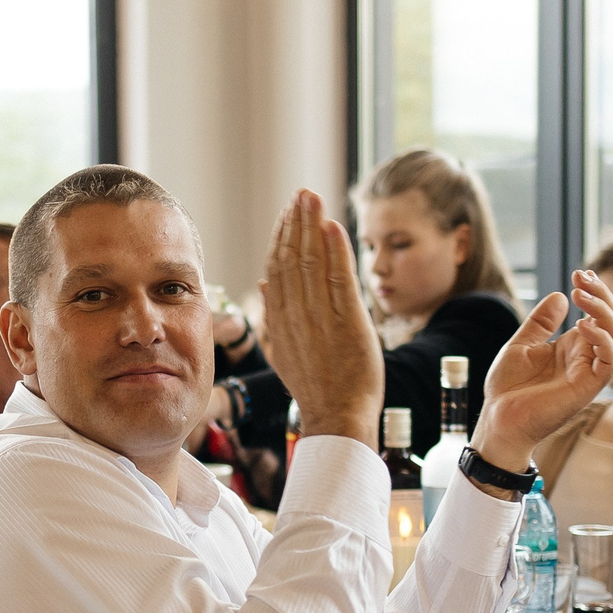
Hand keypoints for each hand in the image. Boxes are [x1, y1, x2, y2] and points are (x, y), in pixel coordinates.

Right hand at [255, 190, 382, 444]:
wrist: (337, 417)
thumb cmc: (315, 386)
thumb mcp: (285, 350)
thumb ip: (275, 314)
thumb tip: (263, 282)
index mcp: (281, 320)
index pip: (277, 269)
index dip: (282, 237)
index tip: (287, 213)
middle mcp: (297, 316)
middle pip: (292, 260)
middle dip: (295, 223)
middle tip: (301, 194)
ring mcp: (322, 320)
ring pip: (312, 265)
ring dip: (312, 227)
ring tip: (312, 199)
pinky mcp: (349, 325)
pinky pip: (340, 282)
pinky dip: (336, 252)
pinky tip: (333, 226)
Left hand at [467, 271, 612, 473]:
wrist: (497, 419)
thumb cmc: (508, 389)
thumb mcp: (521, 345)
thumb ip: (542, 322)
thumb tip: (560, 296)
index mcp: (572, 347)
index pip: (598, 315)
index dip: (595, 292)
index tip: (579, 273)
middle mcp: (585, 358)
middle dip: (602, 295)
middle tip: (582, 278)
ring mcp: (589, 373)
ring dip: (604, 311)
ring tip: (581, 295)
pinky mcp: (588, 388)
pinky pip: (610, 361)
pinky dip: (602, 339)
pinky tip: (582, 324)